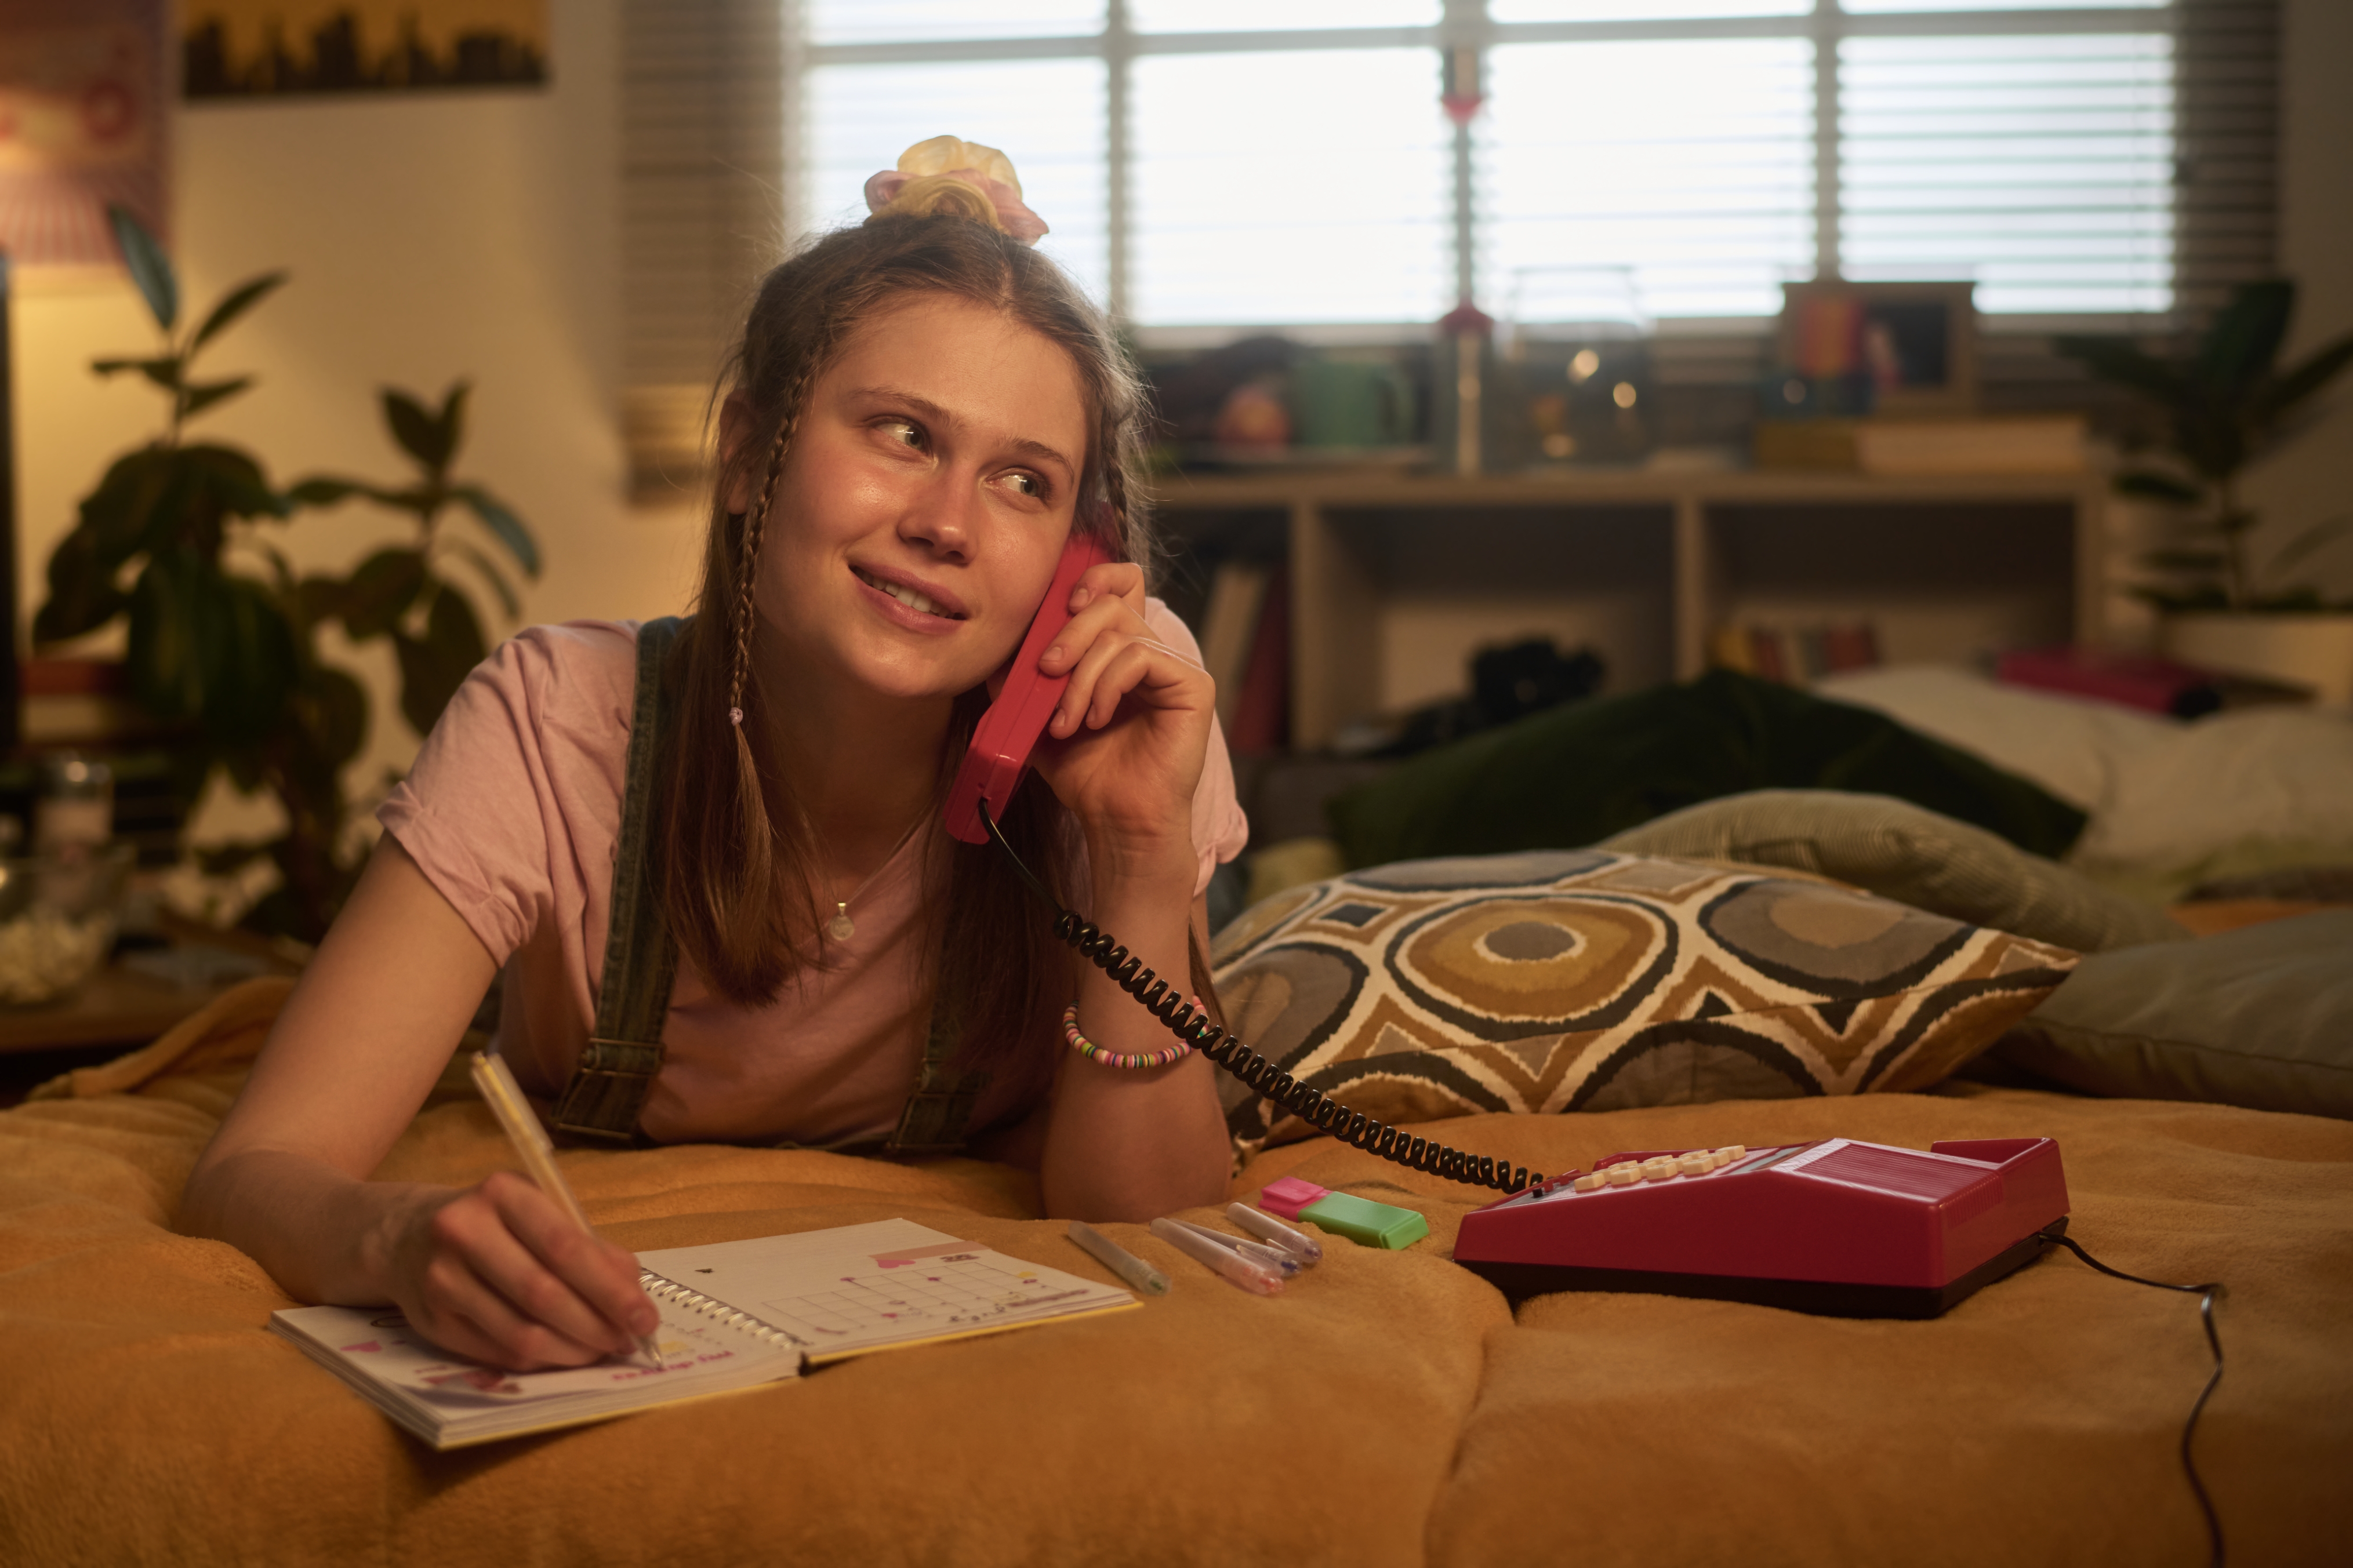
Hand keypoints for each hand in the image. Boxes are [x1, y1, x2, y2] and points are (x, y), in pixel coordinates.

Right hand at [373, 1171, 657, 1370]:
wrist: (405, 1236)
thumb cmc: (494, 1223)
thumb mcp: (540, 1213)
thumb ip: (590, 1247)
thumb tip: (632, 1293)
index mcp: (503, 1193)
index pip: (565, 1247)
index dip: (610, 1289)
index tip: (644, 1316)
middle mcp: (465, 1231)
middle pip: (544, 1293)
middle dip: (597, 1324)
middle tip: (628, 1340)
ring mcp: (442, 1279)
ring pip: (521, 1332)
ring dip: (572, 1350)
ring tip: (601, 1350)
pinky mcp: (432, 1321)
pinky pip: (498, 1351)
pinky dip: (541, 1359)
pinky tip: (564, 1355)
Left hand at [1024, 561, 1213, 871]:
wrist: (1115, 819)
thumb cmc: (1086, 773)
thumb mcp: (1039, 716)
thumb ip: (1022, 678)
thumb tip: (1000, 645)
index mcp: (1121, 650)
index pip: (1119, 583)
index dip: (1092, 579)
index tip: (1057, 606)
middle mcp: (1152, 651)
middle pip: (1112, 601)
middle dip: (1068, 632)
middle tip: (1045, 671)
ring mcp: (1175, 667)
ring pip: (1119, 632)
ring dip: (1080, 677)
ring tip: (1066, 722)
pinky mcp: (1193, 685)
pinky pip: (1140, 656)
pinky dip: (1107, 686)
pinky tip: (1096, 720)